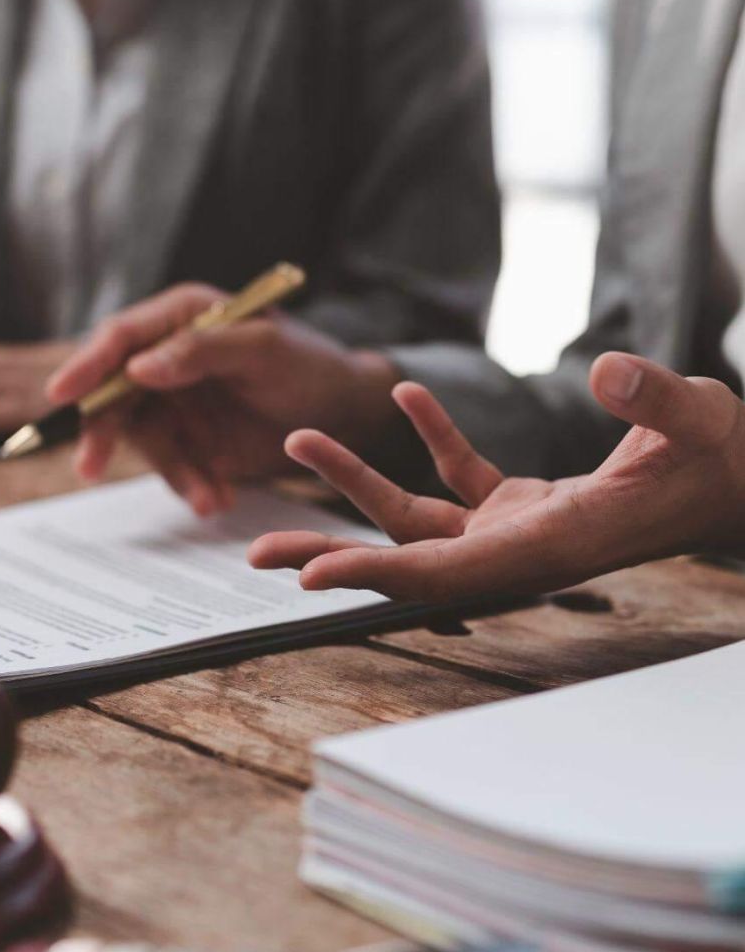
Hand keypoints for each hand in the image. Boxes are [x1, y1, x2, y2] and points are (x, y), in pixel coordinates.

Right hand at [47, 284, 399, 516]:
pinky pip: (173, 467)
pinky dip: (191, 485)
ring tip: (211, 498)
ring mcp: (175, 401)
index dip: (87, 364)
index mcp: (182, 315)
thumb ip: (201, 351)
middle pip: (113, 391)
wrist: (343, 415)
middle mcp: (167, 356)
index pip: (121, 336)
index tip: (62, 394)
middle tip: (90, 467)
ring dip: (170, 471)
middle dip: (104, 432)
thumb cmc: (309, 366)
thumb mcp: (262, 351)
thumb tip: (136, 367)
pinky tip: (220, 499)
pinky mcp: (188, 440)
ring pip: (143, 440)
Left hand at [249, 353, 744, 600]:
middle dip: (331, 557)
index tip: (309, 581)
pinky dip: (431, 438)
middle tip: (255, 552)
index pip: (446, 574)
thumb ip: (656, 400)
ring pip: (417, 517)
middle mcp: (519, 550)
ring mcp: (515, 530)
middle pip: (406, 560)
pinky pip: (460, 476)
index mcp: (549, 546)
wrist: (737, 479)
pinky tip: (406, 395)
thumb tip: (609, 370)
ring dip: (356, 481)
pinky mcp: (522, 506)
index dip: (375, 578)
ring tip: (296, 441)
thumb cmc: (727, 459)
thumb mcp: (701, 420)